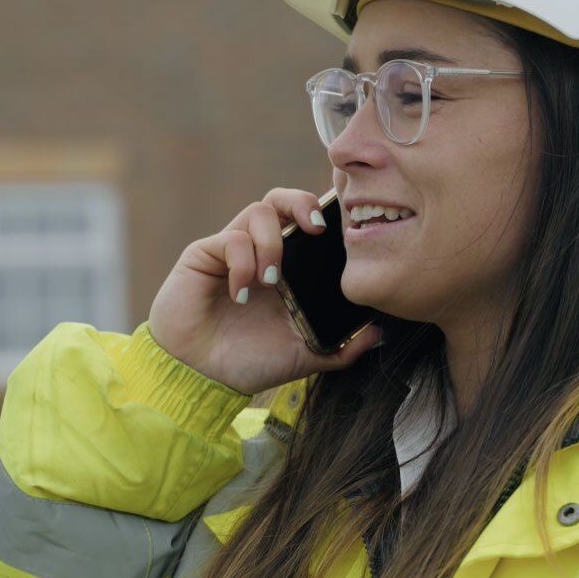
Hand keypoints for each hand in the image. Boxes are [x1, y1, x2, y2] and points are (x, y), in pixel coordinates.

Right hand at [147, 188, 383, 395]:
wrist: (199, 378)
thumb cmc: (246, 363)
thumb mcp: (302, 357)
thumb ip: (340, 348)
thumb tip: (379, 334)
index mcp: (285, 268)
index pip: (306, 222)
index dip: (323, 214)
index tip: (340, 232)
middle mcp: (259, 251)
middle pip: (281, 199)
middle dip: (301, 202)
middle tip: (315, 228)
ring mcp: (231, 250)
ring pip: (258, 211)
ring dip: (272, 242)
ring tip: (270, 281)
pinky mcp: (203, 255)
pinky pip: (230, 239)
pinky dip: (242, 263)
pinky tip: (241, 294)